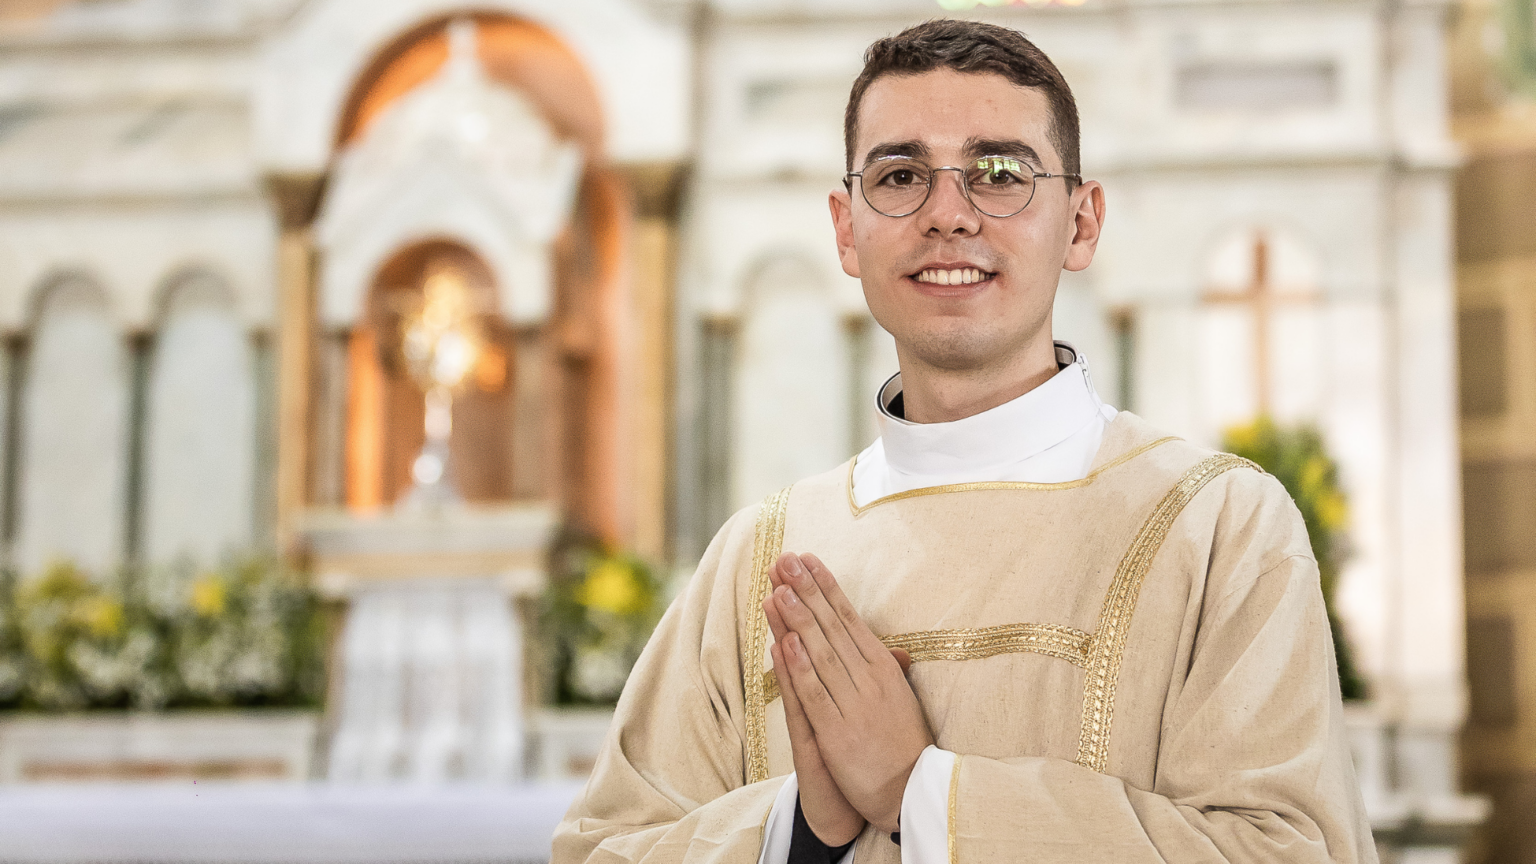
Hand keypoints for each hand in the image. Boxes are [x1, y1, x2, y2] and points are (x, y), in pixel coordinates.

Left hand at [769, 553, 933, 833]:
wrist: (911, 791)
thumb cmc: (903, 742)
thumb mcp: (900, 696)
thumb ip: (888, 668)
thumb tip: (892, 646)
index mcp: (882, 666)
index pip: (849, 617)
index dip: (825, 587)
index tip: (807, 558)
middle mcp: (869, 679)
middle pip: (832, 627)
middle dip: (807, 591)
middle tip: (784, 559)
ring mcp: (854, 704)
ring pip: (821, 654)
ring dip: (799, 620)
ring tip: (780, 589)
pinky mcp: (838, 732)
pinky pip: (816, 695)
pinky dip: (801, 668)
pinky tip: (785, 644)